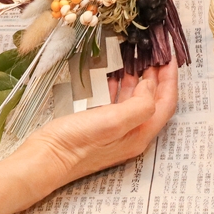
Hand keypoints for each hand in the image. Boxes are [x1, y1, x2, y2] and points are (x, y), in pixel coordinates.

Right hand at [0, 59, 178, 213]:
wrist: (43, 160)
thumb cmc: (76, 143)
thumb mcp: (112, 122)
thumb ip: (139, 105)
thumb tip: (150, 86)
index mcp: (140, 135)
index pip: (166, 103)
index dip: (171, 79)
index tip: (170, 56)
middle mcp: (131, 135)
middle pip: (153, 102)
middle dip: (157, 77)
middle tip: (155, 53)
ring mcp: (114, 132)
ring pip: (134, 101)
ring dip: (139, 79)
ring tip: (138, 58)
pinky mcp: (98, 128)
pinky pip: (116, 103)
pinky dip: (119, 87)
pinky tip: (114, 74)